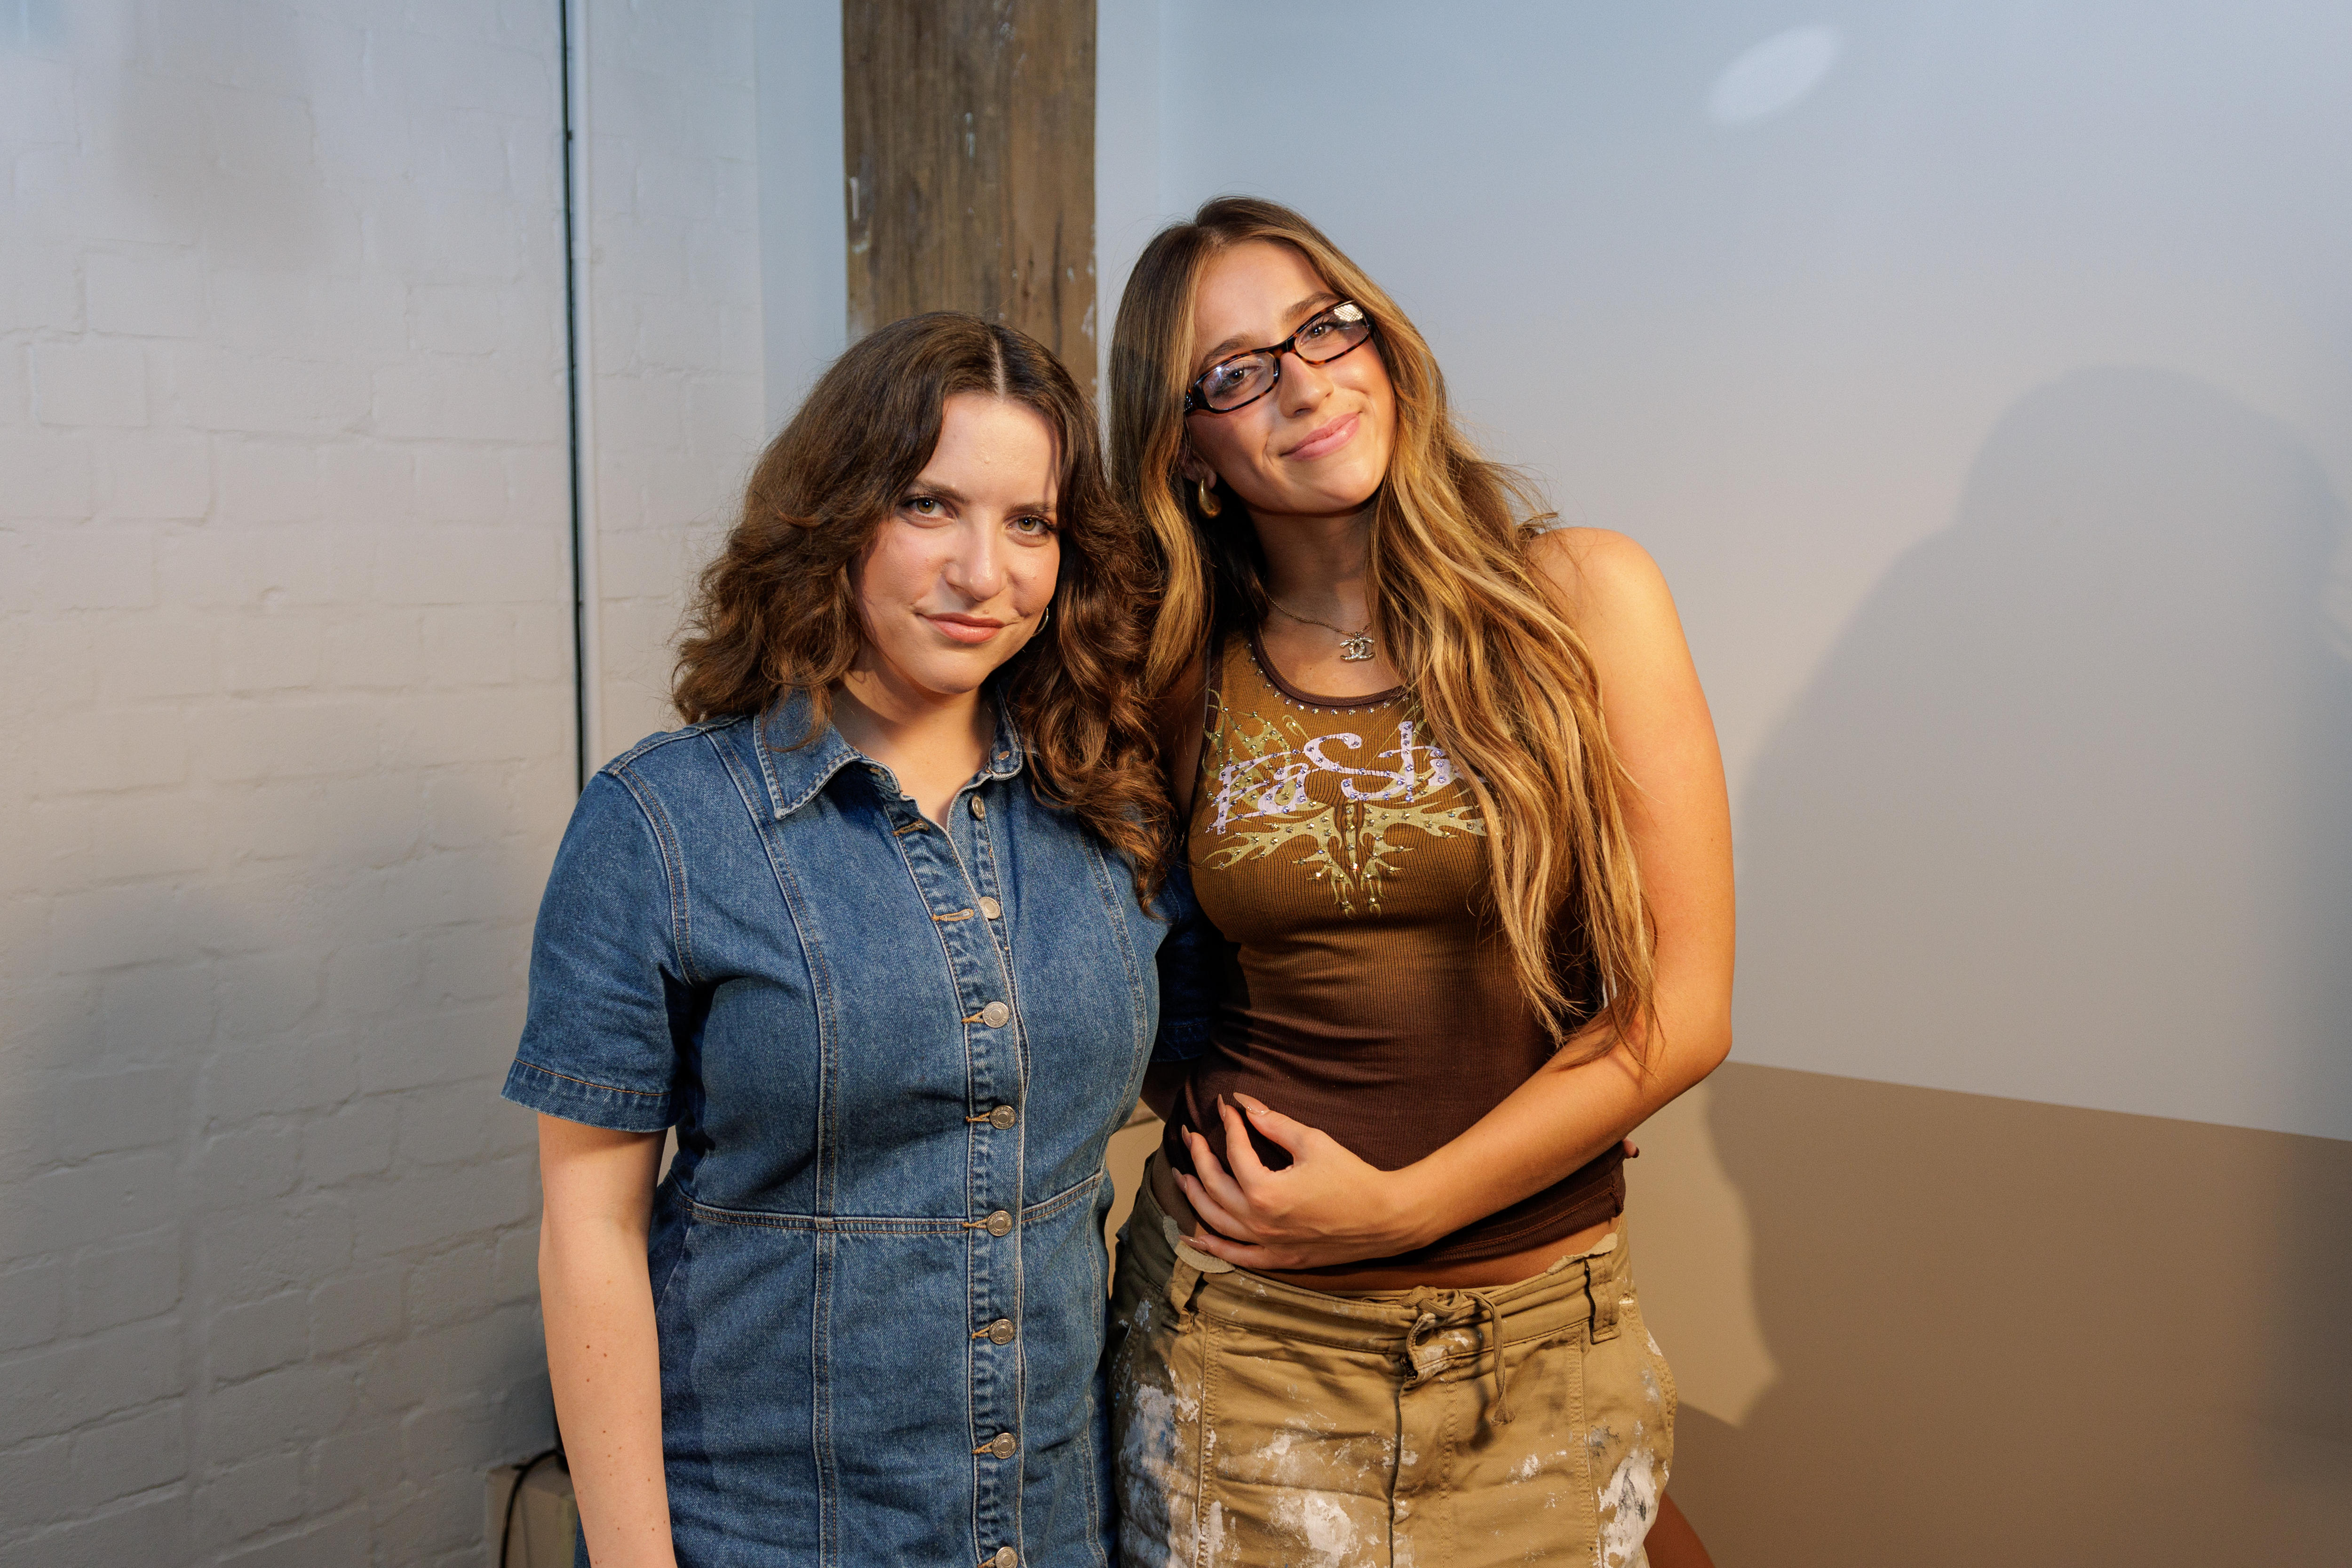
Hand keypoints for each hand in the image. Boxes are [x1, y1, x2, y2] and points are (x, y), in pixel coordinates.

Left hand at [1172, 1095, 1432, 1270]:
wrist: (1384, 1218)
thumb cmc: (1352, 1177)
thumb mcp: (1312, 1142)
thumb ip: (1273, 1123)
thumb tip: (1244, 1102)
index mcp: (1265, 1190)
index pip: (1235, 1152)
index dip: (1228, 1125)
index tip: (1223, 1106)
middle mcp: (1258, 1221)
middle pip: (1214, 1185)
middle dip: (1198, 1156)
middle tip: (1190, 1135)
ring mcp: (1266, 1243)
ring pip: (1215, 1221)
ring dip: (1193, 1196)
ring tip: (1181, 1175)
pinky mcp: (1278, 1257)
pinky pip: (1235, 1256)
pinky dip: (1211, 1246)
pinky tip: (1193, 1235)